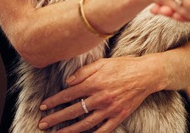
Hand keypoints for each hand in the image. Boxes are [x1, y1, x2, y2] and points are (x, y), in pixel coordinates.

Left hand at [37, 56, 158, 131]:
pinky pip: (104, 130)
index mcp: (94, 83)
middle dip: (56, 118)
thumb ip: (83, 72)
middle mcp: (100, 98)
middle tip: (42, 124)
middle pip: (73, 111)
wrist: (146, 74)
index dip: (54, 101)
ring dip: (69, 130)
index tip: (43, 106)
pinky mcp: (119, 116)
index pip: (68, 94)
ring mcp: (110, 109)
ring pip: (85, 124)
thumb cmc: (123, 66)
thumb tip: (68, 82)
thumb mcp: (102, 63)